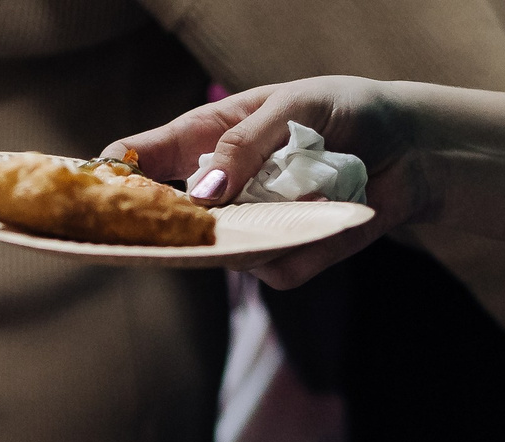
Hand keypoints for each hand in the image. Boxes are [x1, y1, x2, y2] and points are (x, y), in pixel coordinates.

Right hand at [106, 78, 429, 288]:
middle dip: (175, 226)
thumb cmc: (344, 112)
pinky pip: (280, 271)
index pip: (148, 157)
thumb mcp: (293, 107)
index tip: (94, 181)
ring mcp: (254, 228)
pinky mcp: (292, 258)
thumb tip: (203, 192)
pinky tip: (333, 213)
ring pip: (228, 253)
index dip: (118, 170)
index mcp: (210, 138)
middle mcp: (224, 190)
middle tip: (192, 218)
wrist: (410, 148)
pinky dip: (308, 247)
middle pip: (175, 221)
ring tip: (308, 190)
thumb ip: (246, 146)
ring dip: (263, 229)